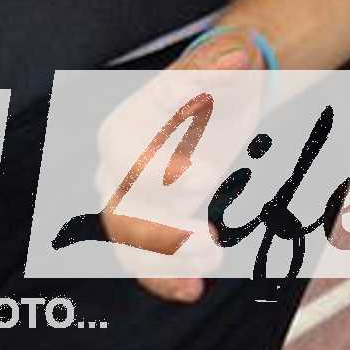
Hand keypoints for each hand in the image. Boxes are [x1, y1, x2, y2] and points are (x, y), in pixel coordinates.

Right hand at [86, 33, 278, 302]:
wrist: (228, 95)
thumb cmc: (224, 75)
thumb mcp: (229, 62)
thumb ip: (225, 63)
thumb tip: (234, 60)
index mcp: (124, 126)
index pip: (127, 158)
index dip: (160, 174)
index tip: (207, 179)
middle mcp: (114, 167)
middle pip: (122, 211)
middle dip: (162, 232)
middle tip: (209, 240)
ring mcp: (127, 198)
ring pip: (130, 243)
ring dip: (165, 262)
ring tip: (211, 262)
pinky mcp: (150, 220)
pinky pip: (142, 259)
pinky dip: (162, 279)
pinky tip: (192, 290)